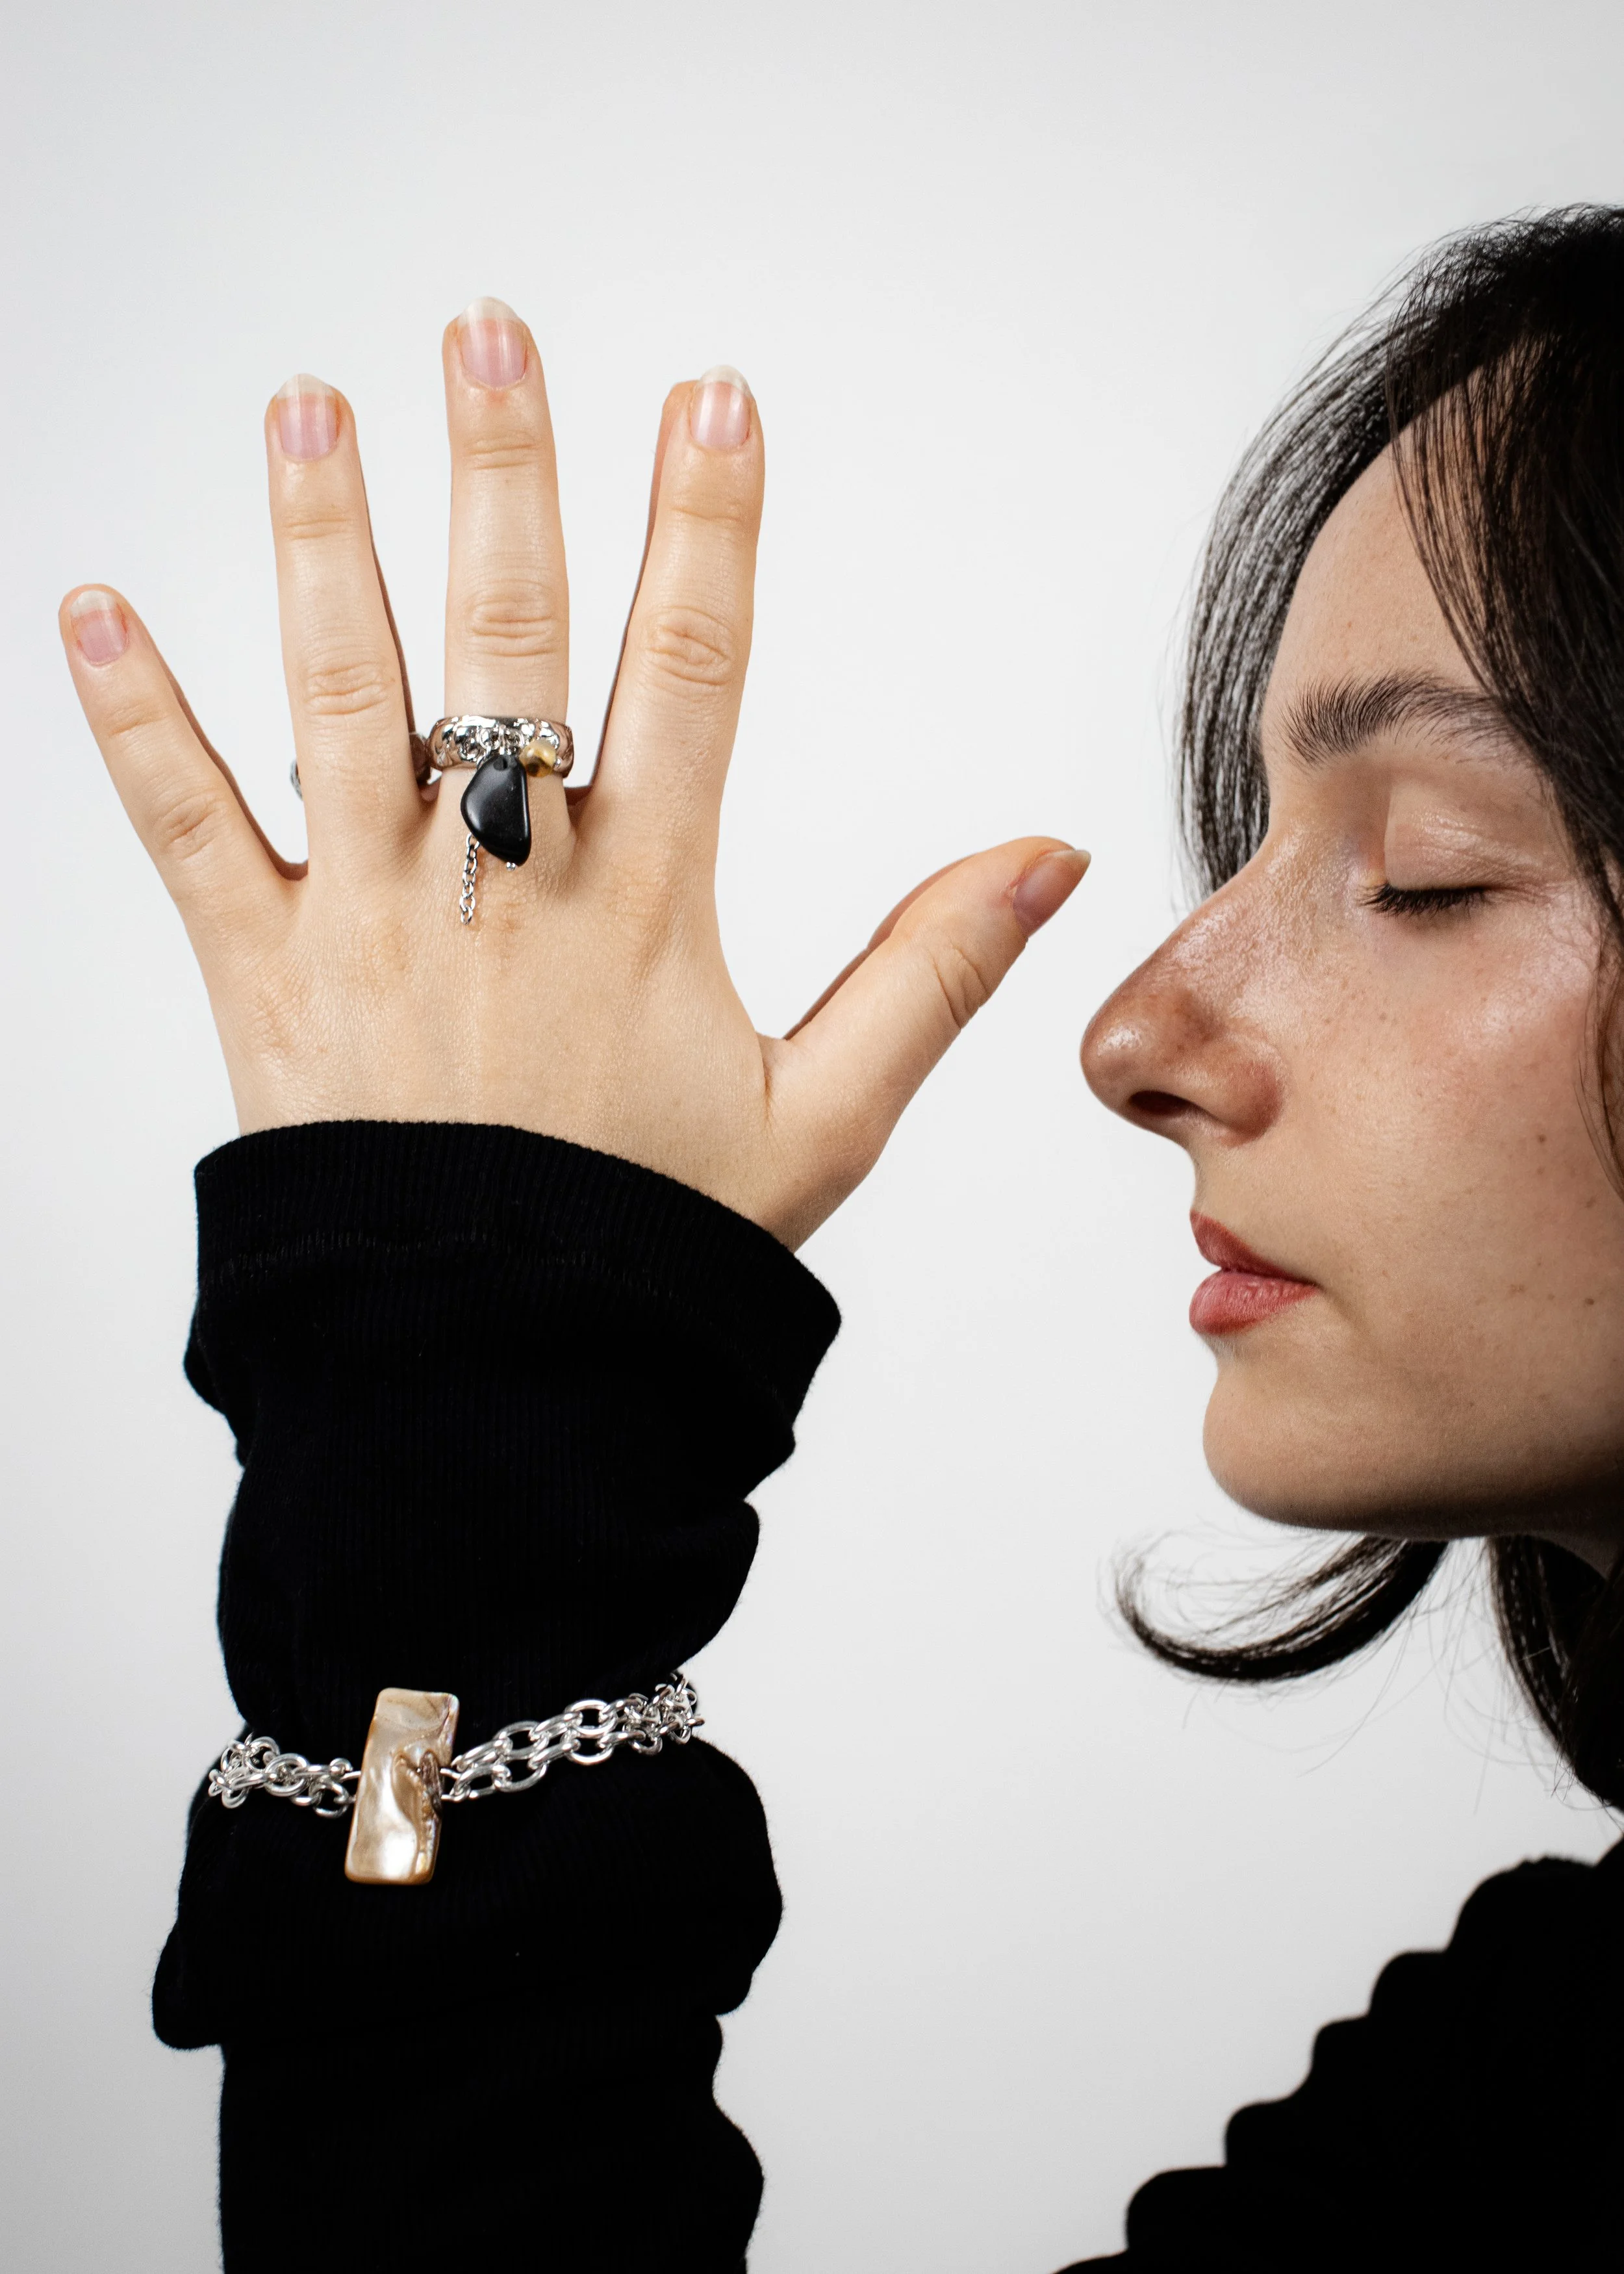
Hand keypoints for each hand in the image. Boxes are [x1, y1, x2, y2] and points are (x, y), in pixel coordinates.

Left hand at [59, 300, 1085, 1248]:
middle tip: (486, 330)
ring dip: (322, 541)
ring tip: (308, 401)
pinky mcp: (262, 976)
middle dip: (503, 475)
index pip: (689, 674)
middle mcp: (501, 890)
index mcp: (642, 909)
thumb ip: (933, 976)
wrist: (490, 1375)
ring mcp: (370, 923)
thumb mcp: (824, 1124)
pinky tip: (89, 605)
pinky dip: (135, 720)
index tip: (711, 400)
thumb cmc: (648, 1250)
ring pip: (341, 698)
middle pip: (505, 642)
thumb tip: (1043, 854)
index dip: (706, 527)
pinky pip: (186, 830)